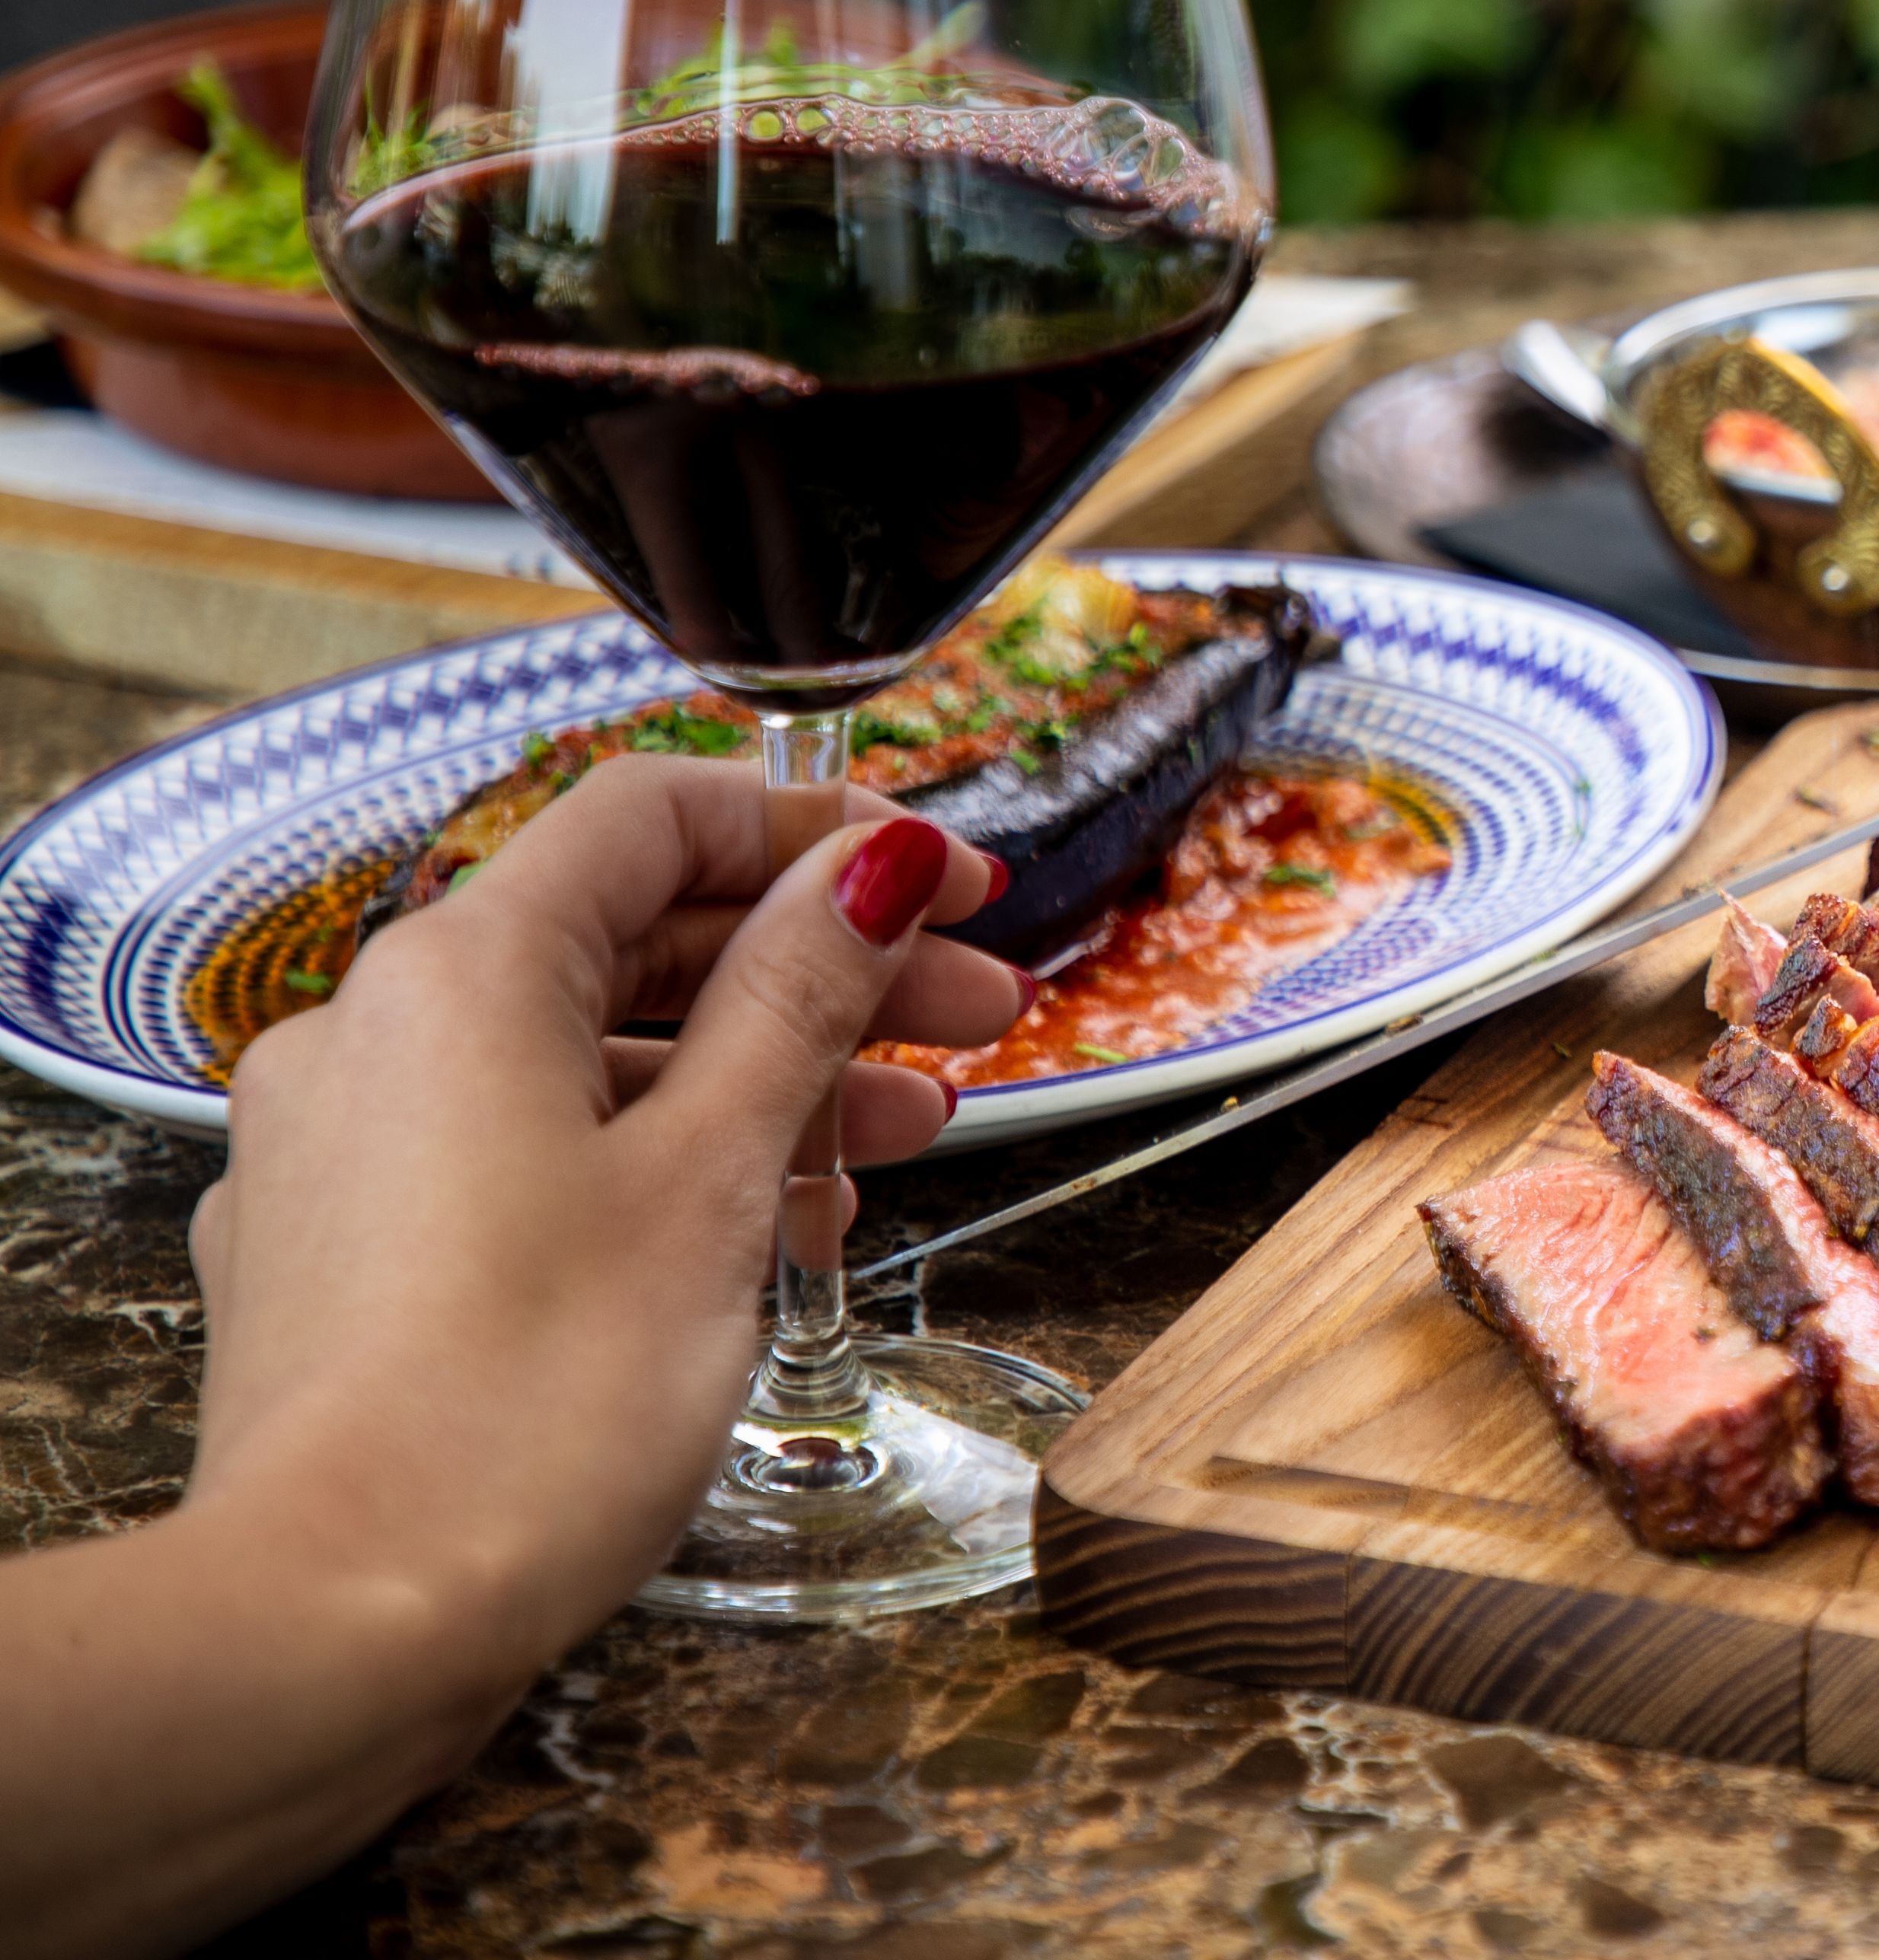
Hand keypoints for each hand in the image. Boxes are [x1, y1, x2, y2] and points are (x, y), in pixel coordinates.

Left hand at [184, 756, 1019, 1680]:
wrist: (335, 1629)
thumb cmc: (526, 1406)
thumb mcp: (713, 1176)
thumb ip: (798, 1000)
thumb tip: (875, 867)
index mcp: (460, 974)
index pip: (656, 816)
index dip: (821, 829)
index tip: (950, 877)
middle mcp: (372, 1032)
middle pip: (633, 938)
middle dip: (820, 968)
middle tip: (977, 1013)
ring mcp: (340, 1149)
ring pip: (583, 1056)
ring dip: (756, 1077)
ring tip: (901, 1142)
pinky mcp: (336, 1258)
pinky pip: (517, 1153)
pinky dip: (648, 1161)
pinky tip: (761, 1236)